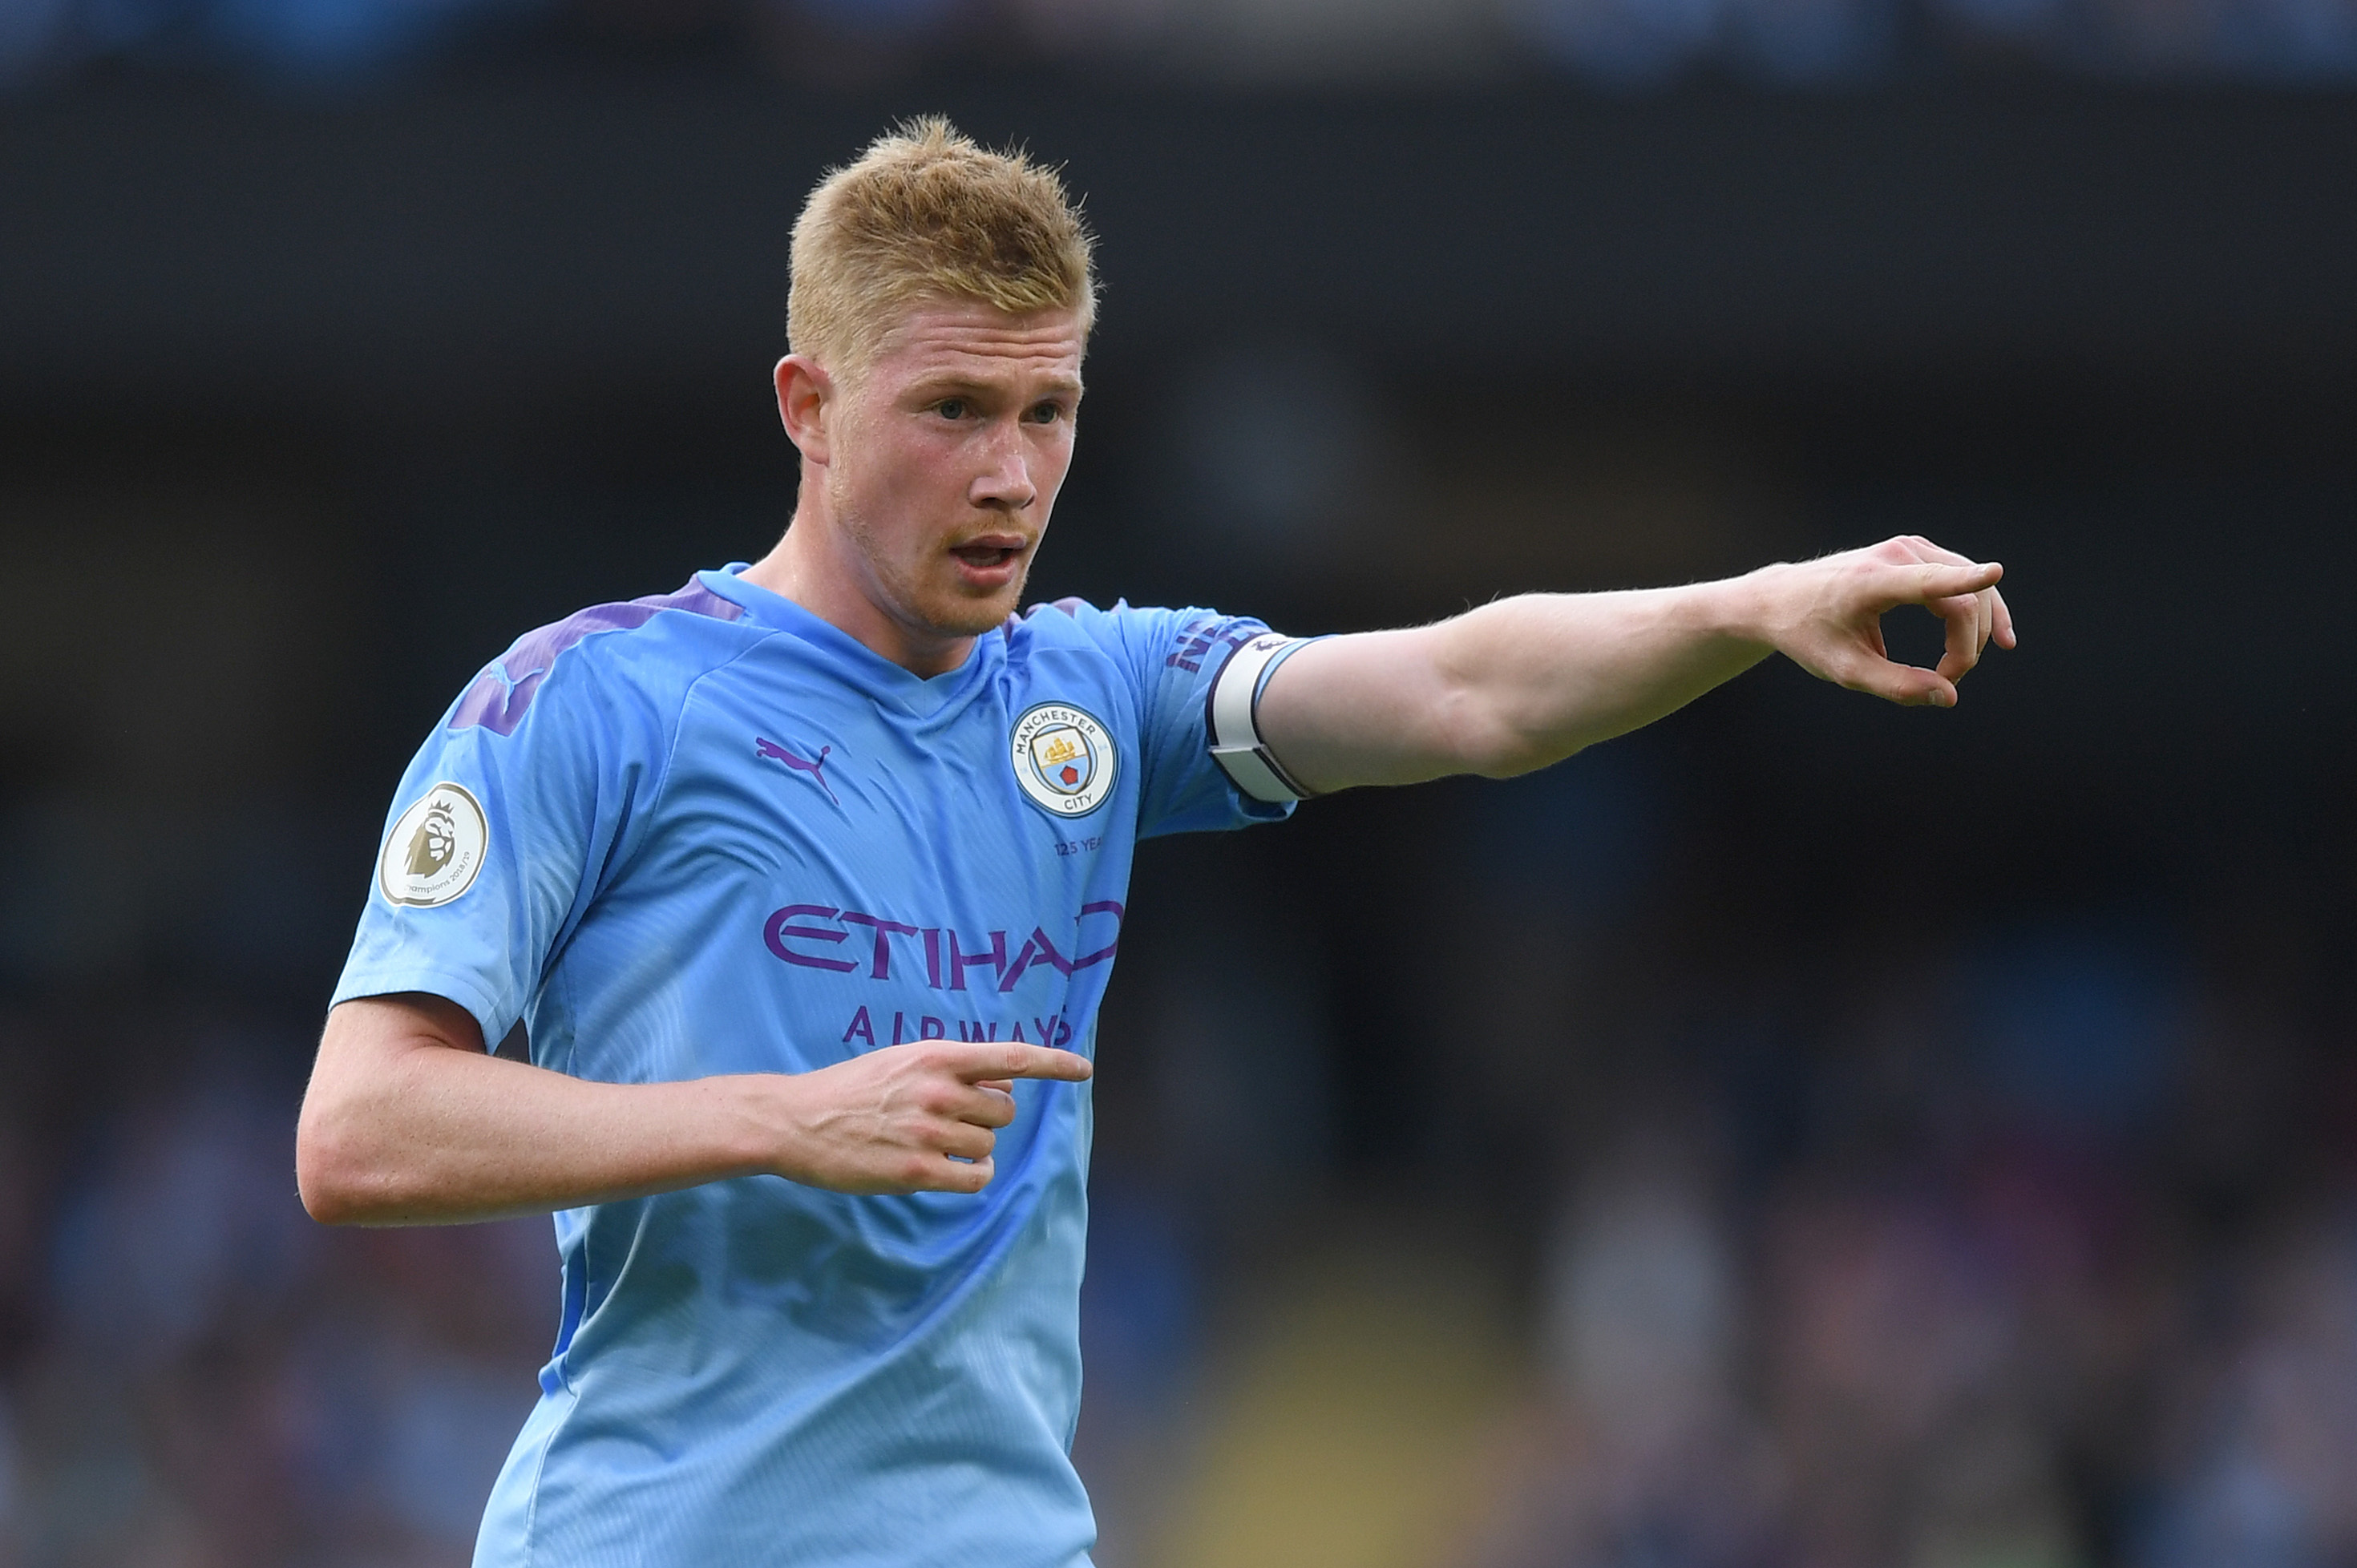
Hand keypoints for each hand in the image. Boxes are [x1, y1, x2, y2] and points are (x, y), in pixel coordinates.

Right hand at [765, 1040, 1092, 1194]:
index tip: (1084, 1070)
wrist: (796, 1122)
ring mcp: (928, 1132)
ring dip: (972, 1148)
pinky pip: (976, 1177)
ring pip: (989, 1144)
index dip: (1053, 1063)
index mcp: (935, 1056)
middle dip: (986, 1117)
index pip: (1010, 1057)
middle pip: (1004, 1110)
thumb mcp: (902, 1061)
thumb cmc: (850, 1090)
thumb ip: (951, 1068)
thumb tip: (1003, 1081)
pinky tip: (945, 1170)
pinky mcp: (916, 1171)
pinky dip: (971, 1176)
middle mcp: (937, 1090)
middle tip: (946, 1119)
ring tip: (930, 1142)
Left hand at [1753, 535, 2015, 706]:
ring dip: (1976, 631)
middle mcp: (1896, 555)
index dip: (1967, 580)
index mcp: (1872, 582)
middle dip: (1967, 646)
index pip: (1928, 580)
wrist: (1780, 599)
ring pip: (1969, 589)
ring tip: (1959, 668)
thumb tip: (1949, 696)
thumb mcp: (1846, 670)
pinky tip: (1996, 637)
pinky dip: (1977, 609)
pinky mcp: (1915, 552)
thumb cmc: (1809, 635)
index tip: (1996, 572)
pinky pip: (1960, 580)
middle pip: (1963, 601)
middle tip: (1947, 681)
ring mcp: (1909, 549)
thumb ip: (1896, 685)